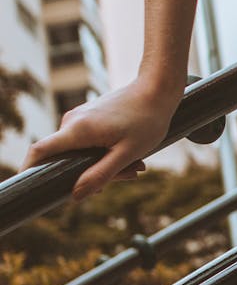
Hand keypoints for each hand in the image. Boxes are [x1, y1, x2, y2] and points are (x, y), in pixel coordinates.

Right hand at [21, 79, 181, 200]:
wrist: (157, 89)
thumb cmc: (147, 120)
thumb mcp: (127, 153)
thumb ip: (101, 174)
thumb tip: (75, 195)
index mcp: (77, 129)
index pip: (39, 151)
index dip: (30, 170)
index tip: (34, 187)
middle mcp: (72, 121)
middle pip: (66, 157)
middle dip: (92, 173)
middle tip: (130, 174)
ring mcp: (79, 117)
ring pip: (81, 150)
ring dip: (104, 163)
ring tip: (137, 164)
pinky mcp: (88, 116)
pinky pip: (88, 141)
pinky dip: (106, 152)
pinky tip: (131, 154)